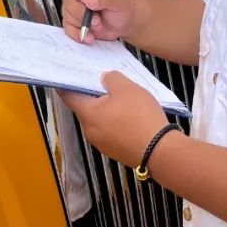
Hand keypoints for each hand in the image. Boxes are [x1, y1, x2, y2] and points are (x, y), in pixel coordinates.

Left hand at [59, 72, 173, 166]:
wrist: (160, 152)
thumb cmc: (139, 116)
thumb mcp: (126, 88)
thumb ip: (111, 78)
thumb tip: (104, 79)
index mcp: (87, 114)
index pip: (68, 97)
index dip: (66, 84)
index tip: (68, 74)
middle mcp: (90, 131)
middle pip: (85, 108)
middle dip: (91, 95)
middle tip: (100, 80)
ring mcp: (103, 144)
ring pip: (99, 120)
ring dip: (105, 108)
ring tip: (119, 96)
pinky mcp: (116, 151)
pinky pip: (110, 130)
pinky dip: (115, 120)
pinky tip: (130, 114)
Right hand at [62, 0, 135, 43]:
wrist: (125, 23)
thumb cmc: (122, 6)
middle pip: (68, 0)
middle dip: (83, 13)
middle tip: (97, 17)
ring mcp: (74, 7)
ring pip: (67, 15)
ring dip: (83, 24)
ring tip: (98, 24)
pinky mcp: (73, 21)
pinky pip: (68, 28)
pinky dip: (78, 34)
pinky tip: (89, 36)